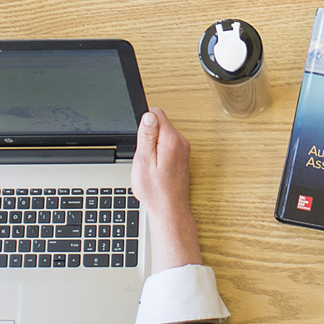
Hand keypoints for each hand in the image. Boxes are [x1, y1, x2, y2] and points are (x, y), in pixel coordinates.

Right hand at [131, 108, 201, 269]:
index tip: (140, 140)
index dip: (143, 123)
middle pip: (159, 123)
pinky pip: (166, 144)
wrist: (169, 210)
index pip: (156, 113)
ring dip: (152, 145)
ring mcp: (183, 149)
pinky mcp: (182, 156)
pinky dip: (158, 152)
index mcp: (171, 141)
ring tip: (149, 164)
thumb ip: (146, 137)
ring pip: (162, 134)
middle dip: (147, 135)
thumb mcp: (144, 162)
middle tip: (144, 156)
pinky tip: (155, 168)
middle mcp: (181, 142)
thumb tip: (148, 115)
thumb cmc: (156, 191)